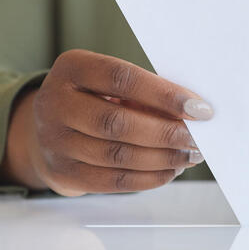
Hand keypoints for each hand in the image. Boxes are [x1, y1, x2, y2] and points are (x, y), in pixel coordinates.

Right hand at [0, 49, 212, 195]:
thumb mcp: (110, 83)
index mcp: (72, 67)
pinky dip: (148, 178)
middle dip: (166, 132)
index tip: (199, 108)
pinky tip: (170, 170)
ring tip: (190, 155)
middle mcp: (55, 102)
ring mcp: (54, 140)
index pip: (122, 79)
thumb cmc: (95, 98)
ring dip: (162, 158)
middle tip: (197, 138)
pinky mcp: (62, 173)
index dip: (164, 95)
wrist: (49, 128)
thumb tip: (193, 113)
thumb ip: (144, 93)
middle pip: (117, 122)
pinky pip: (112, 181)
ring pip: (117, 155)